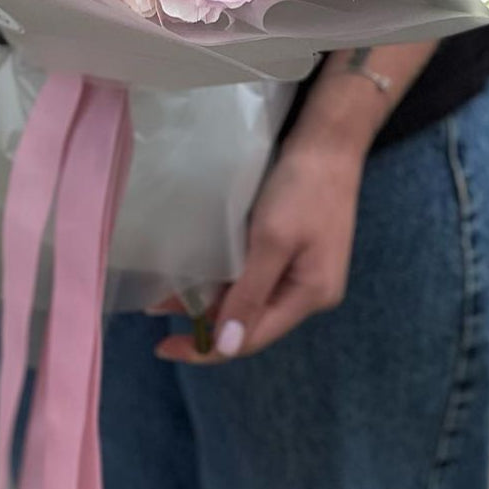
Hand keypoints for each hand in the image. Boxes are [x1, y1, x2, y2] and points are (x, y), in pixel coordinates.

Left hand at [155, 138, 363, 363]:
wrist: (329, 141)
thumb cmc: (302, 188)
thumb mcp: (272, 240)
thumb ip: (250, 294)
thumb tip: (226, 346)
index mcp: (310, 296)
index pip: (252, 337)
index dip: (208, 347)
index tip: (164, 348)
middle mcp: (310, 291)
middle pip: (252, 320)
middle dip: (207, 320)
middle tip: (160, 308)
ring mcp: (304, 269)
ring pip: (252, 297)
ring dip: (215, 297)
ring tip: (172, 291)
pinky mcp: (296, 249)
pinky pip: (258, 276)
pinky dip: (230, 276)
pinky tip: (204, 270)